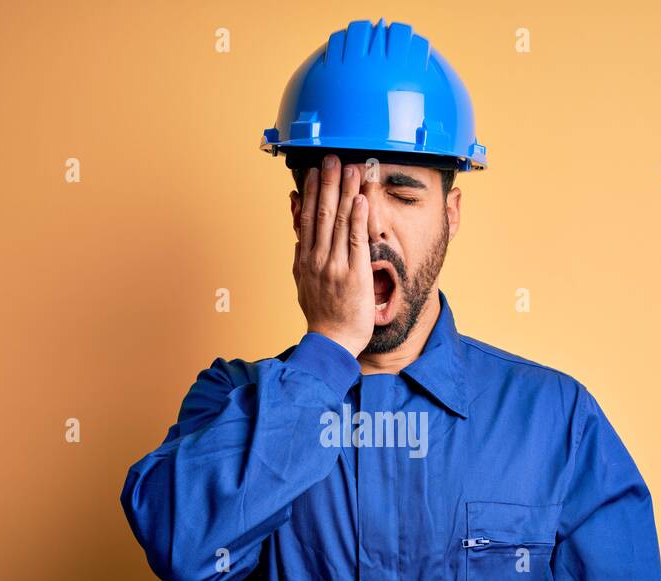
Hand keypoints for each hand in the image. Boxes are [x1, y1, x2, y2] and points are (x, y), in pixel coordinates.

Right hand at [293, 155, 373, 358]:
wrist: (332, 342)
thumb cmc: (322, 316)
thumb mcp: (303, 285)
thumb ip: (300, 259)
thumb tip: (298, 238)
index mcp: (306, 259)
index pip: (306, 218)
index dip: (310, 192)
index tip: (314, 171)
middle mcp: (318, 259)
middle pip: (321, 213)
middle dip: (327, 183)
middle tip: (331, 158)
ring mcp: (335, 266)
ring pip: (338, 222)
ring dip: (345, 193)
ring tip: (350, 169)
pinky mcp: (354, 274)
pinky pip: (356, 241)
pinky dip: (358, 218)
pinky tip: (361, 199)